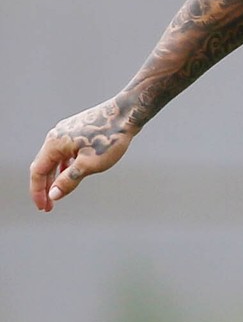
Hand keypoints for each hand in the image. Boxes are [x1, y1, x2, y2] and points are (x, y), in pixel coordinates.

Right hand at [30, 97, 138, 211]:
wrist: (126, 113)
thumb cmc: (109, 139)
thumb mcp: (89, 165)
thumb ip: (69, 180)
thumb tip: (53, 195)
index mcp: (54, 144)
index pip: (37, 172)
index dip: (38, 192)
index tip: (44, 208)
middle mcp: (55, 136)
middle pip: (43, 166)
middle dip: (45, 187)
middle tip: (48, 206)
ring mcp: (65, 132)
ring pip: (54, 159)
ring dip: (54, 177)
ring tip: (57, 192)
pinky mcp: (76, 130)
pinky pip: (64, 152)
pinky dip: (63, 166)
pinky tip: (69, 173)